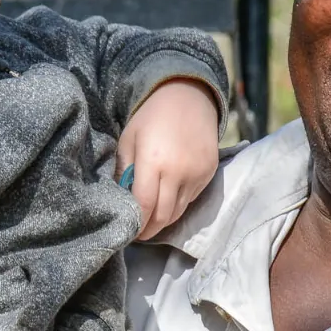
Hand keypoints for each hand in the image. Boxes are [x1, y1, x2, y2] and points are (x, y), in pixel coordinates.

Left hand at [117, 79, 219, 238]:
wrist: (189, 96)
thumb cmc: (151, 117)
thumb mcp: (128, 139)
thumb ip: (124, 171)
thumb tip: (121, 201)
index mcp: (153, 161)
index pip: (144, 206)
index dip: (136, 225)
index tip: (128, 233)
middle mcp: (178, 172)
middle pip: (163, 216)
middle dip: (149, 230)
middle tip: (138, 234)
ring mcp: (197, 174)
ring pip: (179, 211)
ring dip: (163, 220)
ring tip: (151, 221)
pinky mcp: (209, 174)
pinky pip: (191, 199)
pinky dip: (178, 205)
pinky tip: (167, 200)